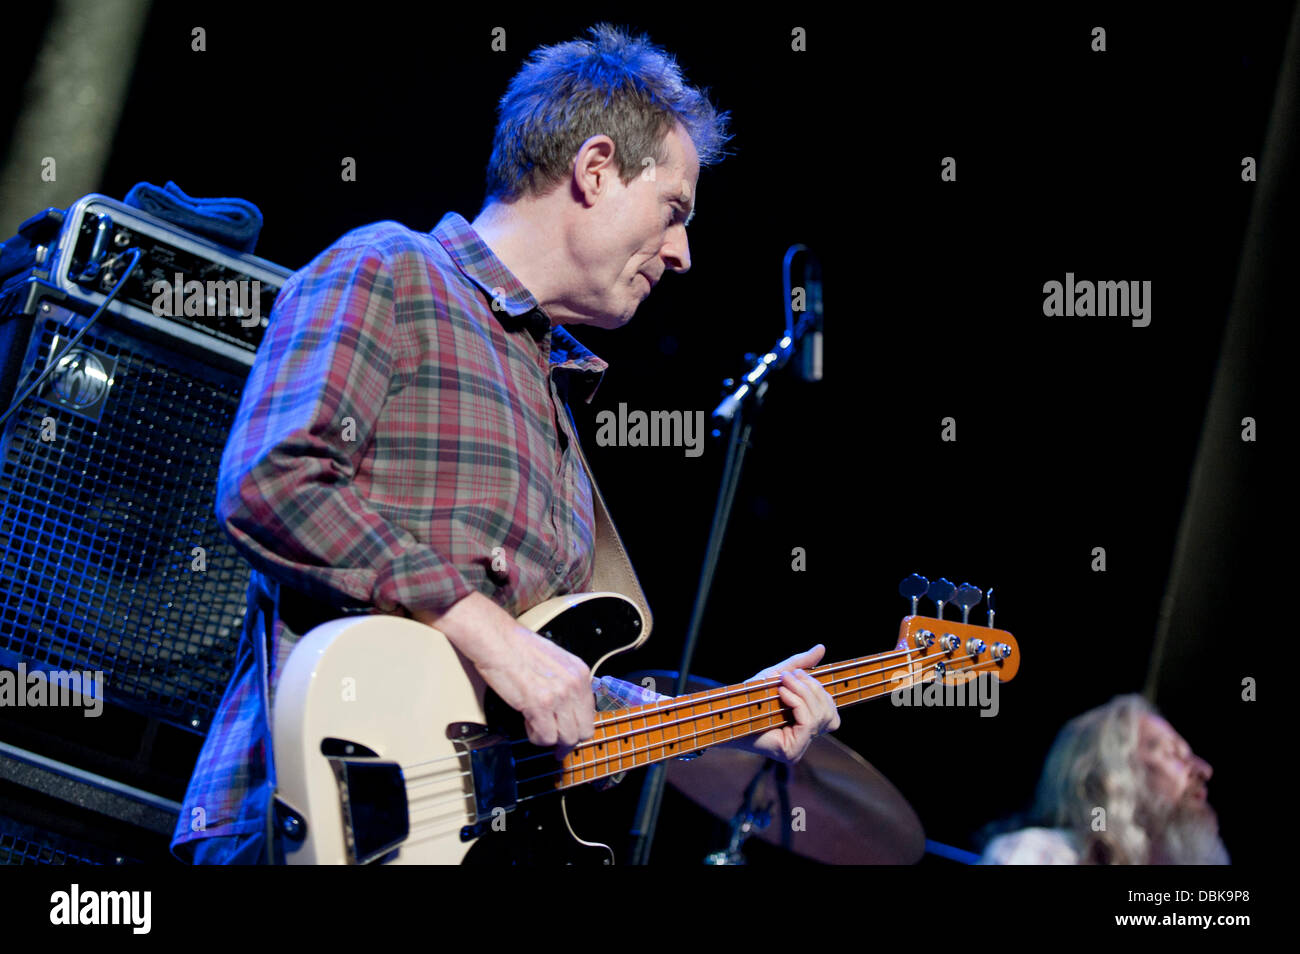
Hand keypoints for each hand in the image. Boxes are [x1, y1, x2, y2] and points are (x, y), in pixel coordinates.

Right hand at [413, 593, 594, 758]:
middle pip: (584, 731)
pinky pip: (546, 737)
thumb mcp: (556, 662)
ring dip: (549, 737)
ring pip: (567, 738)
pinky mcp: (540, 704)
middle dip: (567, 739)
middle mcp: (575, 684)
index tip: (566, 734)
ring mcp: (559, 695)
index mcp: (581, 673)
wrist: (497, 640)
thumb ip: (566, 684)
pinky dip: (535, 736)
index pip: (590, 714)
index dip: (577, 727)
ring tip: (534, 724)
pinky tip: (527, 721)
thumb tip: (568, 710)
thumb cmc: (518, 648)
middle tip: (552, 740)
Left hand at [732, 644, 839, 764]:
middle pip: (828, 712)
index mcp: (806, 725)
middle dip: (811, 688)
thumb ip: (801, 664)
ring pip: (820, 716)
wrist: (727, 711)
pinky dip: (797, 703)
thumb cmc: (750, 696)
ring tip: (784, 682)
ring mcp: (800, 748)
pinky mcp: (792, 751)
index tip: (797, 673)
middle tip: (789, 676)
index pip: (831, 710)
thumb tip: (821, 647)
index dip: (819, 689)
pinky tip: (782, 693)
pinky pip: (808, 723)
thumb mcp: (779, 675)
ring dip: (803, 692)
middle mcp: (806, 740)